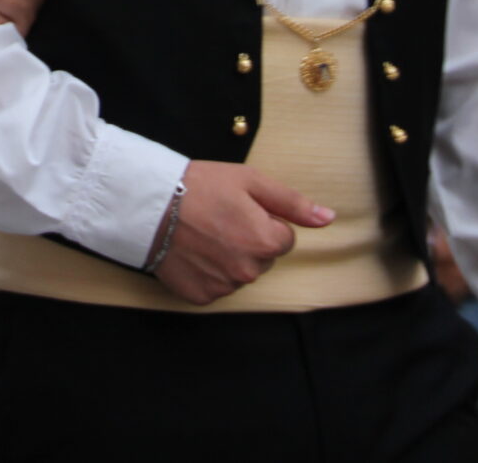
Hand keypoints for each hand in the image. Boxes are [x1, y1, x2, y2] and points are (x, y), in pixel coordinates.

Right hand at [151, 159, 333, 305]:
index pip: (283, 238)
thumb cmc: (199, 186)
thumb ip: (292, 203)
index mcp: (266, 242)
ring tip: (202, 233)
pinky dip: (207, 272)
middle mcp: (248, 271)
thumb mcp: (250, 181)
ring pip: (240, 273)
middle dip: (248, 240)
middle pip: (262, 258)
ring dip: (228, 257)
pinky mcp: (201, 296)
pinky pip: (216, 286)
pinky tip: (192, 252)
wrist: (148, 204)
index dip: (262, 220)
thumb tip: (329, 218)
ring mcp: (224, 287)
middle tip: (219, 218)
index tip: (237, 208)